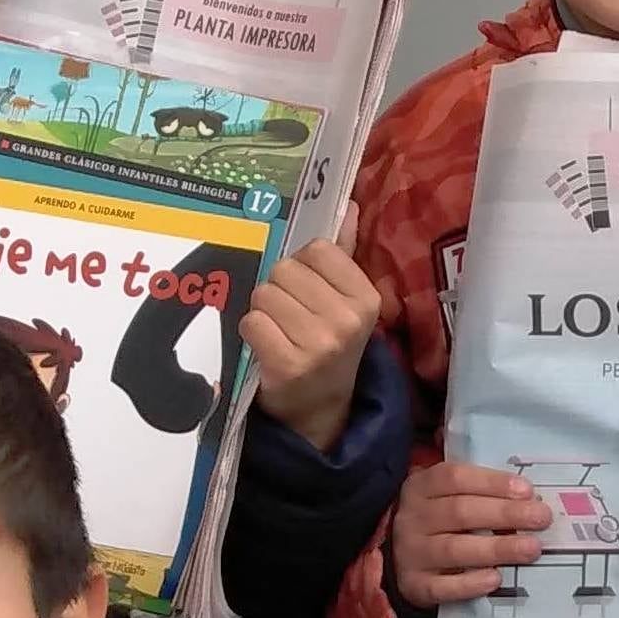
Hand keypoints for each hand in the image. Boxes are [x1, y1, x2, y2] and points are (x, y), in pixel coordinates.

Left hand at [241, 205, 382, 453]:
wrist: (322, 412)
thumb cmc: (331, 347)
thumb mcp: (347, 303)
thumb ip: (345, 253)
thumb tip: (350, 205)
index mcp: (367, 299)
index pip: (318, 249)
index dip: (304, 266)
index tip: (310, 292)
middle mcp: (347, 320)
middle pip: (285, 270)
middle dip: (280, 290)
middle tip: (293, 317)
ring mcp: (319, 344)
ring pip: (265, 295)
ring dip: (264, 312)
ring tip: (280, 332)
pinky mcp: (288, 364)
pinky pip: (252, 322)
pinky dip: (253, 333)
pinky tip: (268, 347)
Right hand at [389, 458, 546, 607]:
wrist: (399, 558)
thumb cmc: (438, 521)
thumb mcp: (447, 496)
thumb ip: (480, 492)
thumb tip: (529, 498)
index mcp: (421, 487)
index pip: (455, 478)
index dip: (492, 483)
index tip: (527, 491)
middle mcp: (413, 518)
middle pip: (460, 512)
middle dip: (505, 514)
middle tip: (542, 518)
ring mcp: (411, 553)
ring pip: (453, 549)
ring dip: (497, 548)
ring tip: (531, 548)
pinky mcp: (414, 585)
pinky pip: (442, 586)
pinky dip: (470, 584)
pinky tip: (496, 578)